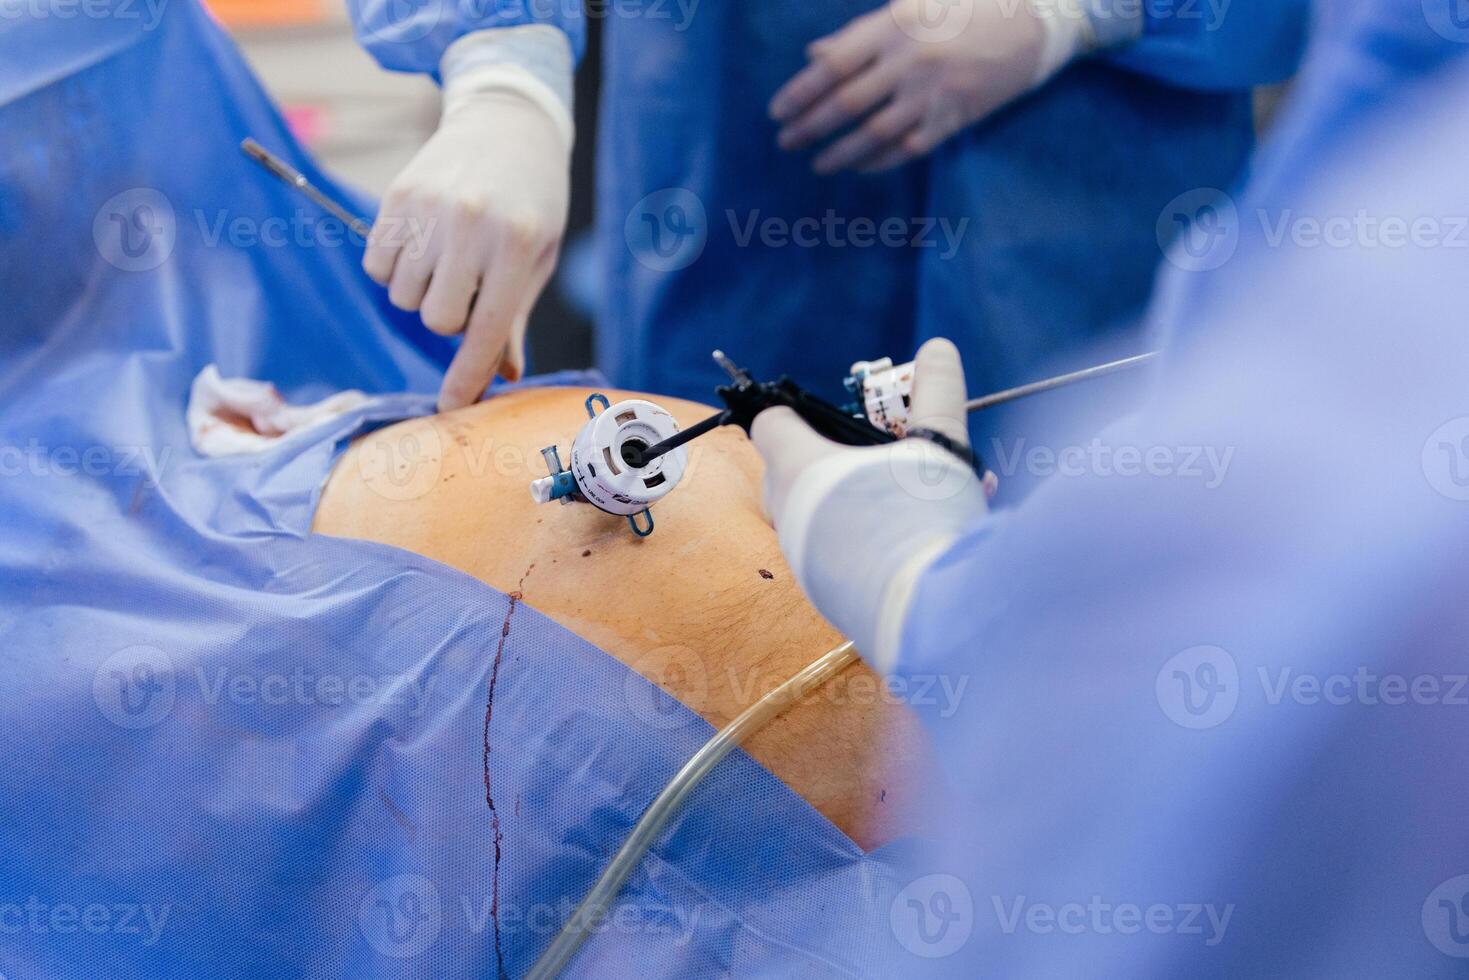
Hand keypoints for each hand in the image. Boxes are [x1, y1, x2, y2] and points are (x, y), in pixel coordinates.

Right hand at [365, 88, 570, 410]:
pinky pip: (377, 266)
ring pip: (404, 297)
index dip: (466, 376)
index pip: (485, 331)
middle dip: (449, 319)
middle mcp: (472, 227)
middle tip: (467, 288)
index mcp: (518, 247)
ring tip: (446, 259)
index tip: (449, 408)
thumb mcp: (539, 257)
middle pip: (436, 320)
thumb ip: (513, 317)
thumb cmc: (532, 201)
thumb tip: (499, 376)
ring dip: (421, 292)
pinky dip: (393, 269)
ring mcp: (431, 209)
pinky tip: (420, 244)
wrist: (508, 124)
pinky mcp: (398, 195)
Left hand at [751, 338, 989, 669]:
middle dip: (826, 460)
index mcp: (799, 467)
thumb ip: (935, 394)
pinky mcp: (822, 595)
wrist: (927, 615)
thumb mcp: (937, 445)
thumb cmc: (923, 518)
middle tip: (874, 457)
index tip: (822, 413)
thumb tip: (939, 348)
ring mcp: (800, 559)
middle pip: (788, 471)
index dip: (793, 413)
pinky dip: (862, 541)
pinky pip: (832, 555)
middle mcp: (787, 513)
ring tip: (913, 501)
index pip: (770, 425)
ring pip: (813, 516)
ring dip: (852, 502)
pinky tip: (913, 540)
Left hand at [770, 0, 1085, 174]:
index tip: (776, 112)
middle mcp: (909, 63)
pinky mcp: (952, 119)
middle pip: (845, 105)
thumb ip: (859, 35)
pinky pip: (905, 149)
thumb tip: (815, 57)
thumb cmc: (964, 9)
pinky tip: (857, 167)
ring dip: (838, 153)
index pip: (832, 66)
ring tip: (815, 163)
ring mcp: (931, 95)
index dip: (799, 92)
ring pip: (872, 134)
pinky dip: (877, 161)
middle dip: (809, 127)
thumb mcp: (910, 7)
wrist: (1033, 24)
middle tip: (785, 141)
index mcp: (893, 28)